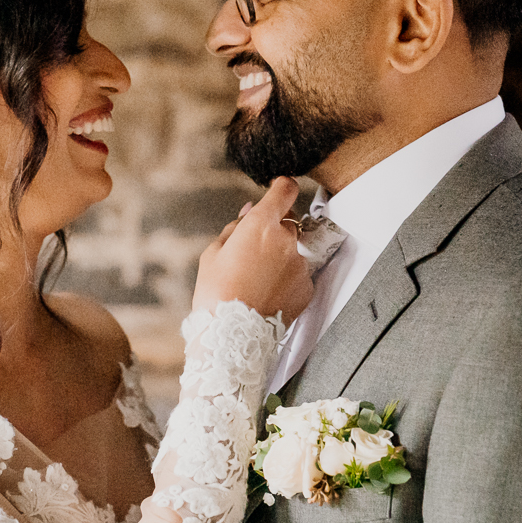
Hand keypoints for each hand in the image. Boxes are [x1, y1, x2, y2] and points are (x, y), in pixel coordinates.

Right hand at [193, 175, 313, 322]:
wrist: (232, 334)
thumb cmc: (216, 293)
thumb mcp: (213, 253)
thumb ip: (235, 226)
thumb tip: (248, 211)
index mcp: (261, 225)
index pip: (286, 189)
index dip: (282, 187)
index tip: (279, 190)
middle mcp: (287, 240)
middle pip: (291, 221)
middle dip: (276, 229)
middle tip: (256, 250)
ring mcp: (301, 263)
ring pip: (296, 249)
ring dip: (283, 255)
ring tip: (260, 277)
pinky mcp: (308, 286)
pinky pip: (300, 273)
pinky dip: (289, 277)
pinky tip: (269, 291)